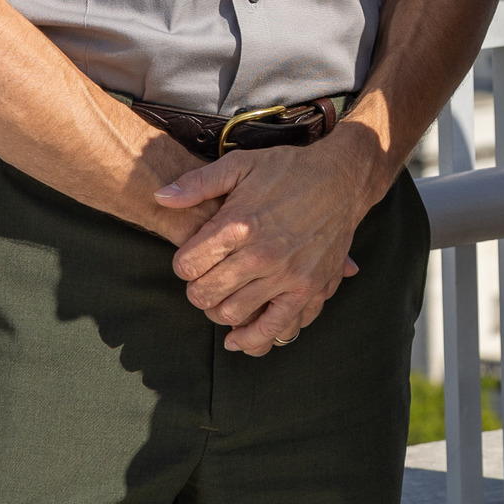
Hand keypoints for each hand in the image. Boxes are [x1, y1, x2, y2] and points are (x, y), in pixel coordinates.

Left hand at [155, 139, 382, 354]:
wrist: (343, 178)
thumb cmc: (289, 169)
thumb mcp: (241, 164)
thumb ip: (198, 183)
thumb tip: (160, 197)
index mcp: (239, 224)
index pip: (187, 265)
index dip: (183, 264)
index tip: (191, 259)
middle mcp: (260, 254)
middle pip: (204, 294)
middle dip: (197, 290)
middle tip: (204, 280)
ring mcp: (286, 275)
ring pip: (232, 314)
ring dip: (218, 311)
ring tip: (222, 297)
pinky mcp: (308, 288)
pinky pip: (274, 328)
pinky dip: (252, 339)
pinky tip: (238, 337)